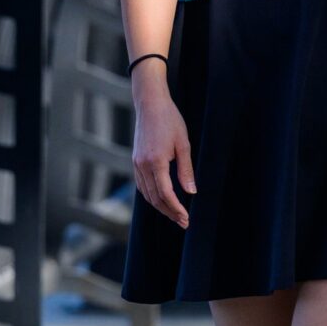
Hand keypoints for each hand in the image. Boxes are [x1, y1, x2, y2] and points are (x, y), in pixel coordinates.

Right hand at [132, 81, 194, 228]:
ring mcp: (136, 163)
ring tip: (174, 214)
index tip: (186, 218)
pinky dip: (151, 196)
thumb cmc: (170, 120)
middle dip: (169, 212)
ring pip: (146, 194)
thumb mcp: (183, 144)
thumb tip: (191, 192)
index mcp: (156, 162)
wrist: (150, 104)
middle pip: (155, 198)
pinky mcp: (135, 160)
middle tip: (183, 222)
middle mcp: (143, 165)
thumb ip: (186, 170)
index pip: (166, 194)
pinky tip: (161, 199)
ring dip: (160, 207)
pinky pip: (141, 185)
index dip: (176, 209)